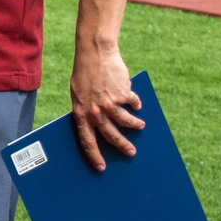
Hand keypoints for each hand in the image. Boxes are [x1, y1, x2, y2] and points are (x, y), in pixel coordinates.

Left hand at [69, 44, 144, 171]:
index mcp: (81, 114)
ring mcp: (110, 104)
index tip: (101, 168)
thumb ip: (88, 109)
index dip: (94, 156)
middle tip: (131, 153)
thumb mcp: (79, 94)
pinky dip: (137, 104)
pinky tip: (138, 104)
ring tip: (141, 127)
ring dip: (135, 126)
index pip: (87, 141)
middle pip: (111, 136)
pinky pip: (133, 103)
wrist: (95, 53)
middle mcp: (95, 112)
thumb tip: (100, 126)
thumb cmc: (84, 74)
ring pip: (127, 122)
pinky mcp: (122, 94)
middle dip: (122, 146)